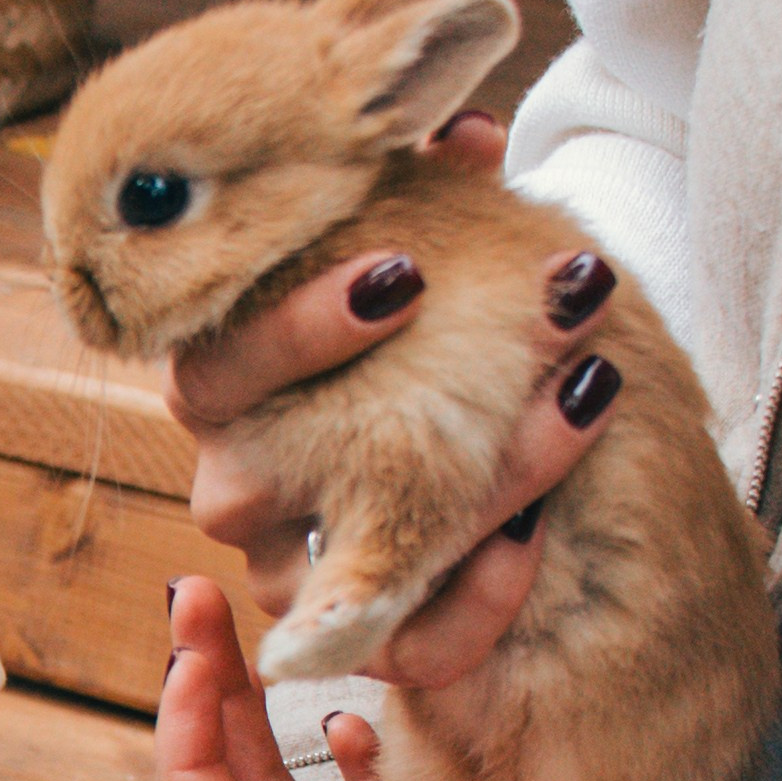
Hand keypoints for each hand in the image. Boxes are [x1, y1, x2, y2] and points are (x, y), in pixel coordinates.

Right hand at [165, 114, 625, 687]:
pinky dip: (470, 606)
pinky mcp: (356, 641)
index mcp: (227, 387)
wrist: (476, 422)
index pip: (214, 371)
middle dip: (368, 429)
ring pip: (325, 581)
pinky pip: (403, 650)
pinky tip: (533, 538)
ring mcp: (287, 573)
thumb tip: (468, 130)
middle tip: (475, 354)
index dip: (298, 328)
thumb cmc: (426, 325)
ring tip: (567, 410)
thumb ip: (430, 192)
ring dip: (461, 499)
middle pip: (236, 489)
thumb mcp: (428, 250)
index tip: (408, 272)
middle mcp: (238, 486)